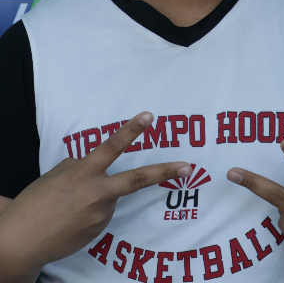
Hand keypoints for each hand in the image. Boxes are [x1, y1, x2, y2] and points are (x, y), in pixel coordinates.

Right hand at [0, 112, 191, 281]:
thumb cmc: (34, 204)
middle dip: (164, 171)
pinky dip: (91, 211)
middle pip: (137, 179)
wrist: (20, 242)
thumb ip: (78, 166)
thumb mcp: (55, 176)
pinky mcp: (100, 231)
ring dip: (98, 197)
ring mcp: (101, 215)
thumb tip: (91, 164)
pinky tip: (72, 219)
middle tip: (187, 167)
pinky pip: (102, 213)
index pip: (112, 147)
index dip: (131, 130)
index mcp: (83, 173)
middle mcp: (97, 193)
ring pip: (110, 197)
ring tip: (68, 207)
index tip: (149, 117)